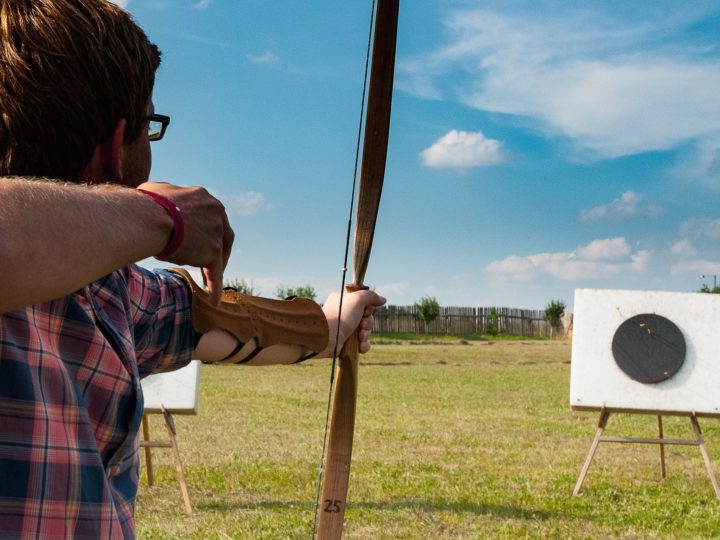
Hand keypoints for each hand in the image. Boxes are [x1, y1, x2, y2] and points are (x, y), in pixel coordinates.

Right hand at [138, 181, 233, 304]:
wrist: (148, 218)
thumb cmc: (145, 205)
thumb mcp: (155, 190)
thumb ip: (164, 196)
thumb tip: (156, 198)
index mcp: (205, 198)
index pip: (212, 217)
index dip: (206, 231)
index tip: (199, 240)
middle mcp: (217, 212)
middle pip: (223, 235)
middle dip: (216, 248)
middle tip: (207, 260)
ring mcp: (217, 232)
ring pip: (220, 255)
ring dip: (214, 267)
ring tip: (206, 279)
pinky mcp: (213, 252)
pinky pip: (216, 274)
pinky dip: (215, 287)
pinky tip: (214, 301)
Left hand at [321, 289, 386, 356]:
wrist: (326, 338)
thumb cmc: (340, 316)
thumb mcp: (357, 299)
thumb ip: (370, 296)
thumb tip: (382, 299)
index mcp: (344, 301)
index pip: (363, 303)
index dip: (368, 309)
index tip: (365, 311)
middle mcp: (344, 314)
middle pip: (366, 318)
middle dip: (368, 323)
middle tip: (362, 325)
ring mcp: (345, 329)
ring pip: (365, 331)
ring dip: (366, 334)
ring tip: (359, 336)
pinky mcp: (346, 343)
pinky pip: (361, 344)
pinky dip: (363, 345)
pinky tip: (360, 345)